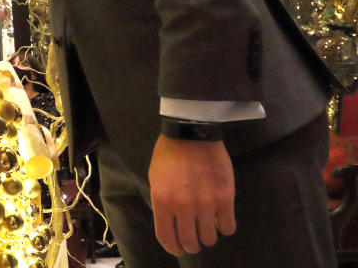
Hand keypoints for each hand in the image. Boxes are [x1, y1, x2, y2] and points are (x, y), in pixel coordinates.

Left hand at [148, 134, 235, 256]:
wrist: (191, 132)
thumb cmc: (169, 154)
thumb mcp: (155, 178)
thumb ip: (162, 202)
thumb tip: (170, 223)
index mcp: (163, 202)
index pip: (167, 238)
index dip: (173, 248)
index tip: (178, 249)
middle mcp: (184, 207)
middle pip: (190, 241)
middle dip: (191, 245)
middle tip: (193, 241)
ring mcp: (206, 203)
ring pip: (210, 238)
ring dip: (208, 237)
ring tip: (207, 229)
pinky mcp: (225, 198)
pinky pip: (228, 227)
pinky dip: (224, 228)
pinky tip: (220, 220)